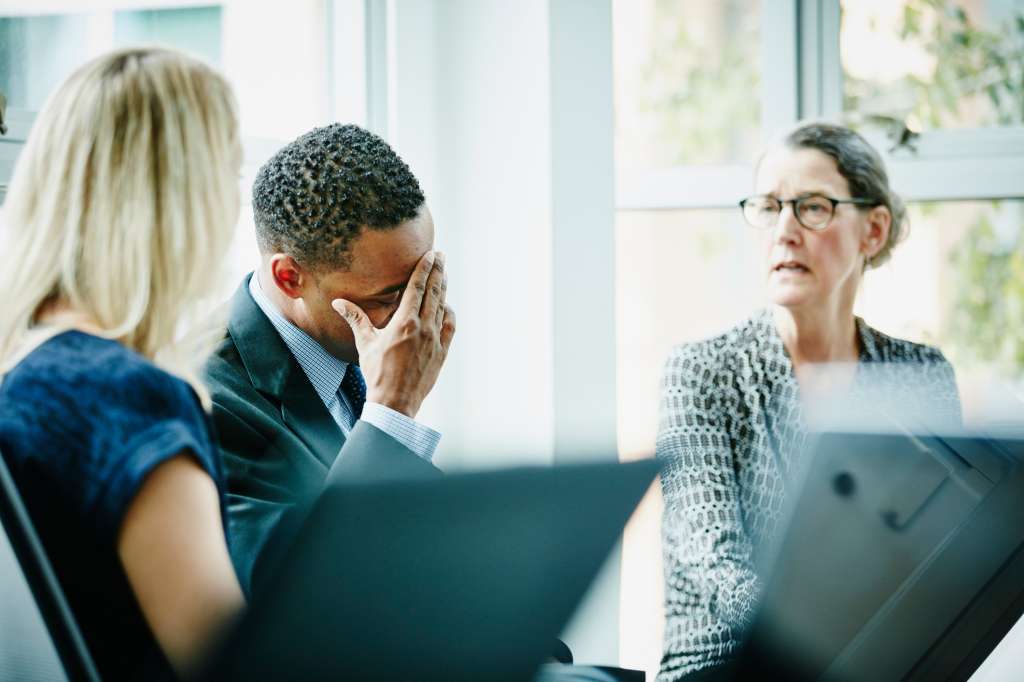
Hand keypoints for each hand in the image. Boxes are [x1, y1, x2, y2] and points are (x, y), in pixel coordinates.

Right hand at [331, 251, 455, 417]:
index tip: (432, 255)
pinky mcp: (442, 351)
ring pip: (442, 306)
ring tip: (444, 275)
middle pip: (434, 292)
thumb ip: (355, 318)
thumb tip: (338, 302)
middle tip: (441, 257)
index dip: (425, 269)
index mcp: (404, 322)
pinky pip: (450, 326)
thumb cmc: (377, 373)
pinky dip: (448, 312)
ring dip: (443, 289)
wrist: (395, 402)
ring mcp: (436, 339)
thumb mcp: (365, 343)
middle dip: (438, 272)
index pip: (417, 288)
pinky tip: (446, 306)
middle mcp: (423, 328)